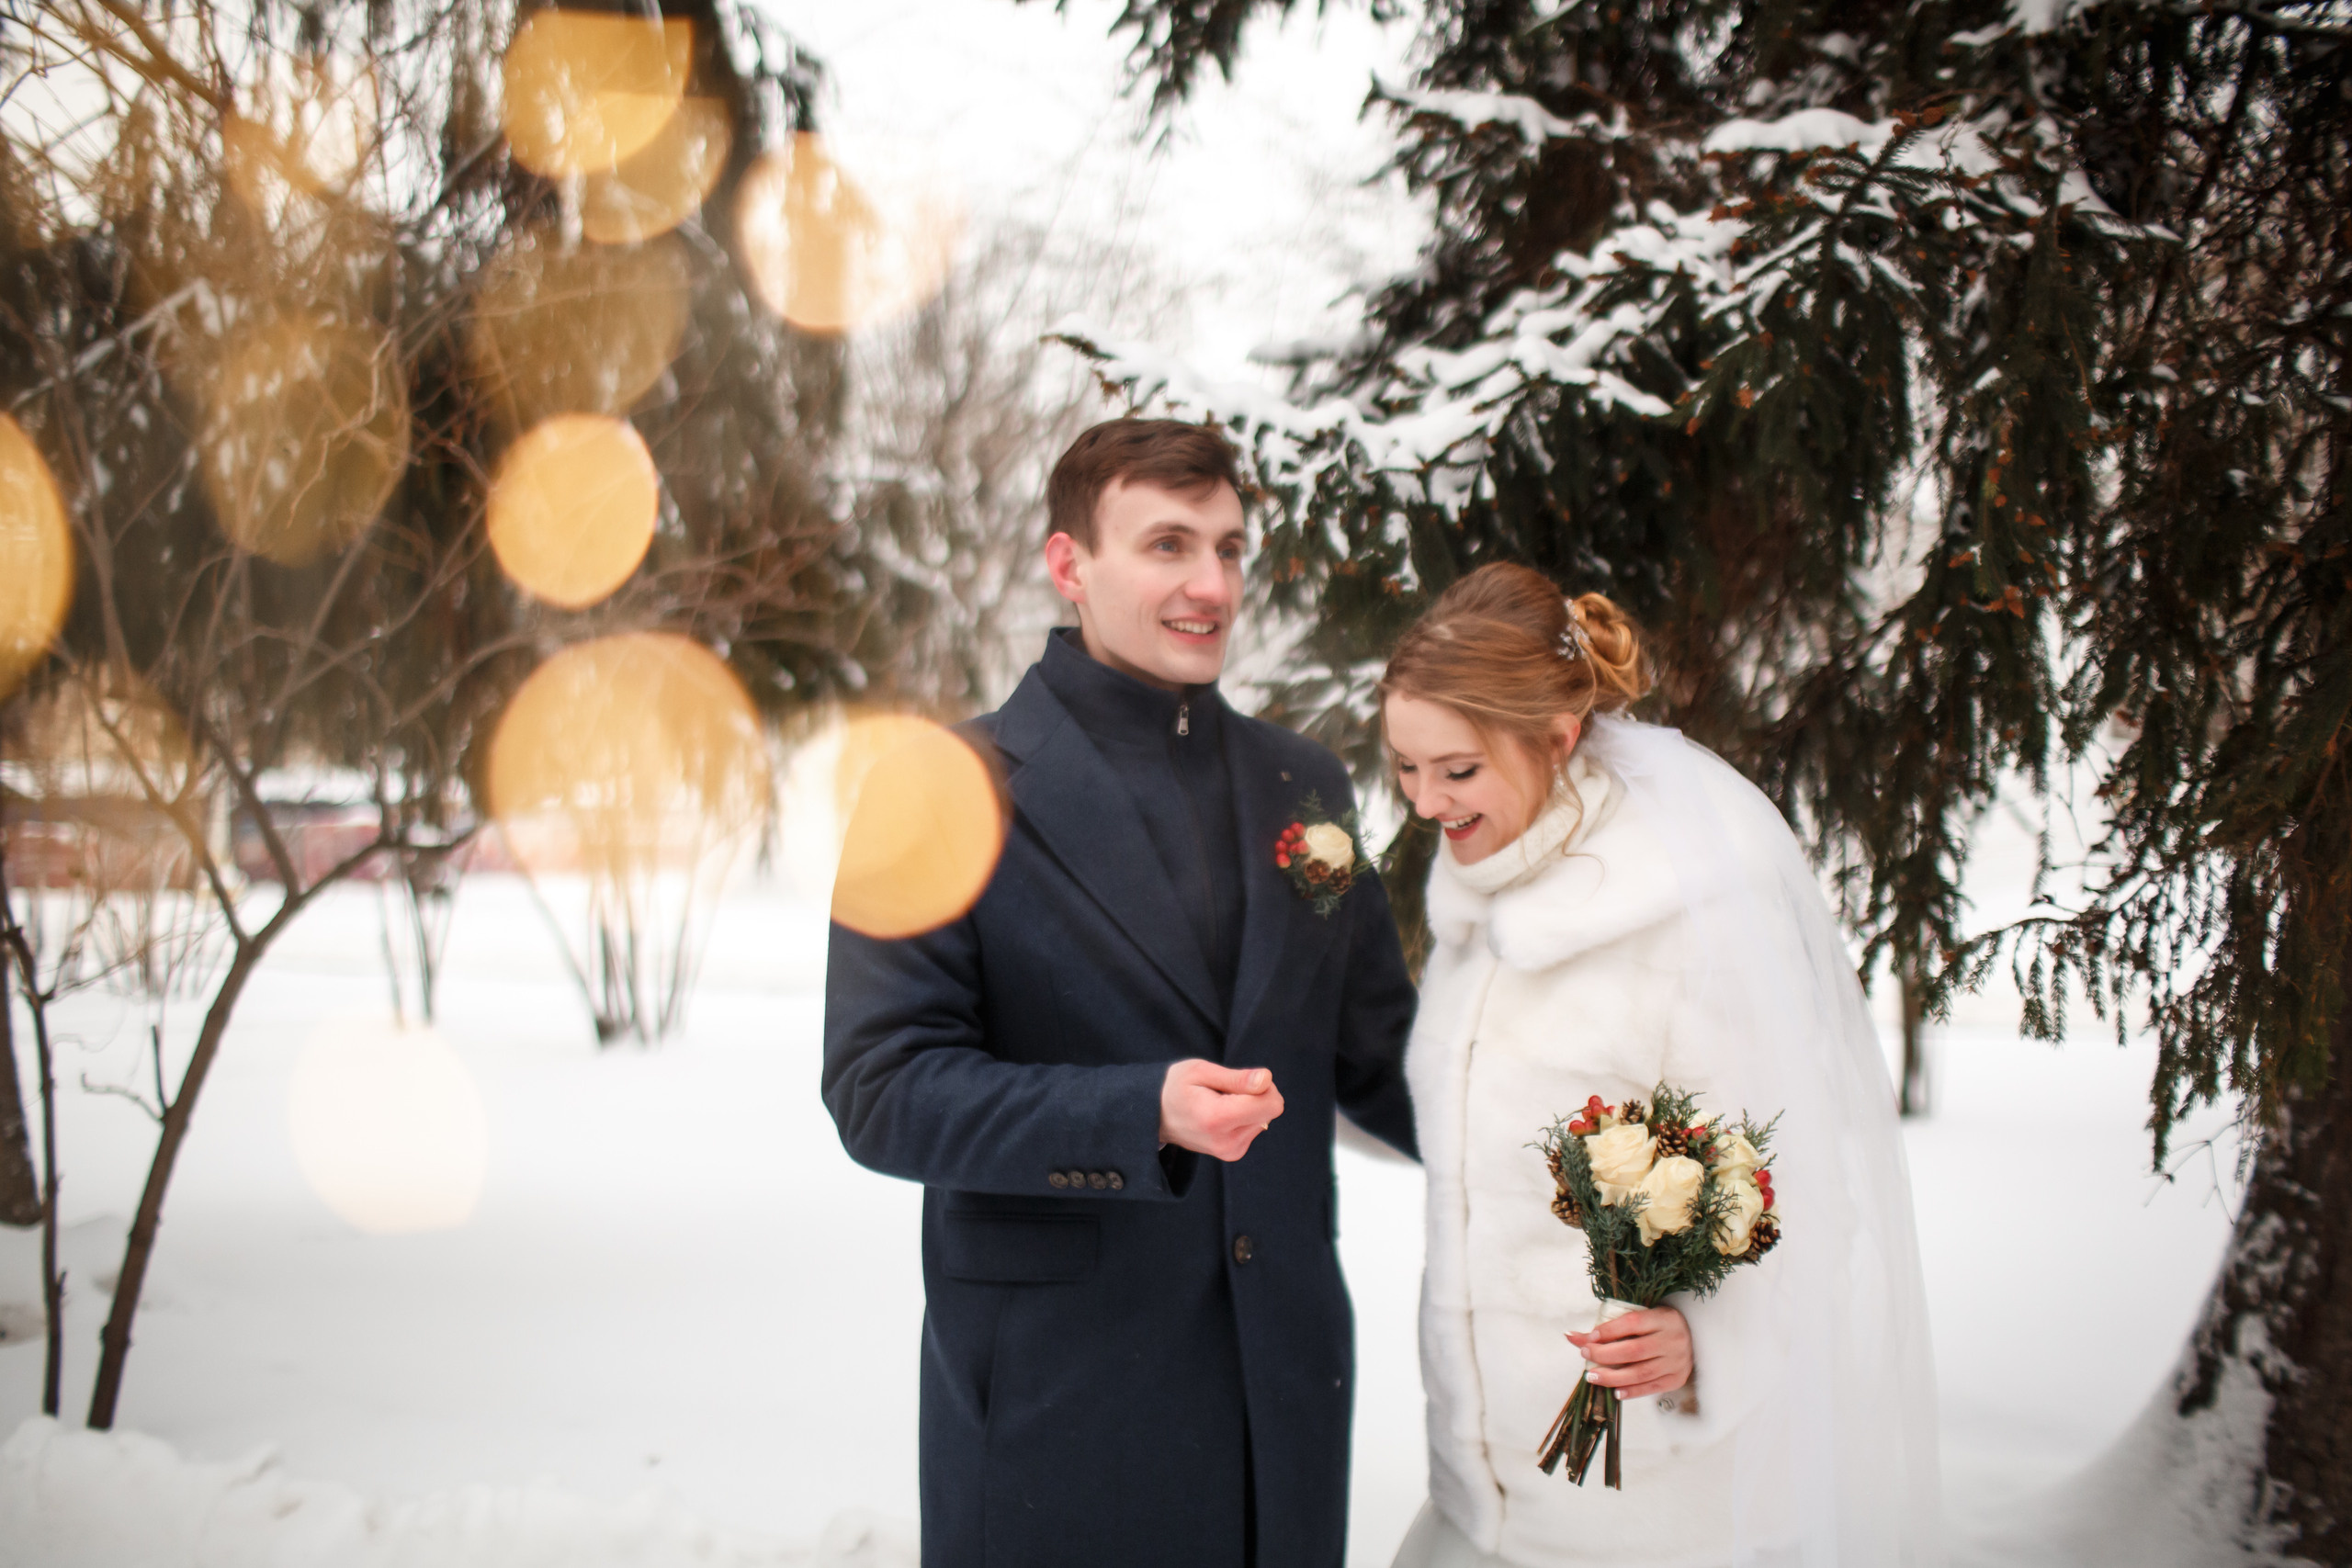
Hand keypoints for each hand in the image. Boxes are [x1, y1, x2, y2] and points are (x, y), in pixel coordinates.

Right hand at [1159, 1060, 1282, 1161]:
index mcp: (1217, 1119)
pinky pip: (1255, 1126)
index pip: (1270, 1104)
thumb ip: (1237, 1078)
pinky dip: (1242, 1116)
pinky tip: (1219, 1114)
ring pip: (1264, 1118)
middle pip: (1270, 1109)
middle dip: (1255, 1094)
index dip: (1263, 1084)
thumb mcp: (1201, 1071)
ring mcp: (1230, 1151)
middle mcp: (1227, 1141)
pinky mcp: (1233, 1153)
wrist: (1154, 1116)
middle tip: (1224, 1090)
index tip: (1241, 1079)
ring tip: (1217, 1102)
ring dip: (1247, 1105)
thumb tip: (1267, 1079)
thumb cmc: (1176, 1087)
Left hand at [1566, 1306, 1690, 1399]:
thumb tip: (1571, 1335)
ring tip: (1592, 1376)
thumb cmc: (1658, 1325)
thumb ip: (1609, 1327)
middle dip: (1605, 1354)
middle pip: (1634, 1350)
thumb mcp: (1640, 1318)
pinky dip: (1631, 1391)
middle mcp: (1673, 1340)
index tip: (1589, 1337)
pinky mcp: (1676, 1378)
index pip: (1633, 1322)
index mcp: (1664, 1318)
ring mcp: (1677, 1361)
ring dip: (1613, 1376)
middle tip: (1584, 1354)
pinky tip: (1615, 1391)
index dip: (1609, 1330)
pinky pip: (1651, 1387)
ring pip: (1641, 1372)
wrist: (1694, 1338)